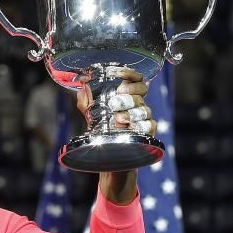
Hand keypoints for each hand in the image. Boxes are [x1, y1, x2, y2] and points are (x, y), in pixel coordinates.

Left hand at [77, 68, 150, 204]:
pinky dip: (140, 125)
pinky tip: (128, 127)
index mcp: (127, 97)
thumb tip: (81, 86)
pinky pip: (151, 126)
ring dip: (131, 112)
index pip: (136, 80)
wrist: (106, 158)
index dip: (131, 74)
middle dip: (128, 94)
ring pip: (145, 109)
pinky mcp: (148, 135)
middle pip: (142, 92)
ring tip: (117, 119)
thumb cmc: (101, 133)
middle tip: (114, 102)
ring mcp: (144, 120)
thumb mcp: (91, 115)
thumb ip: (87, 101)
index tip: (118, 74)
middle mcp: (138, 106)